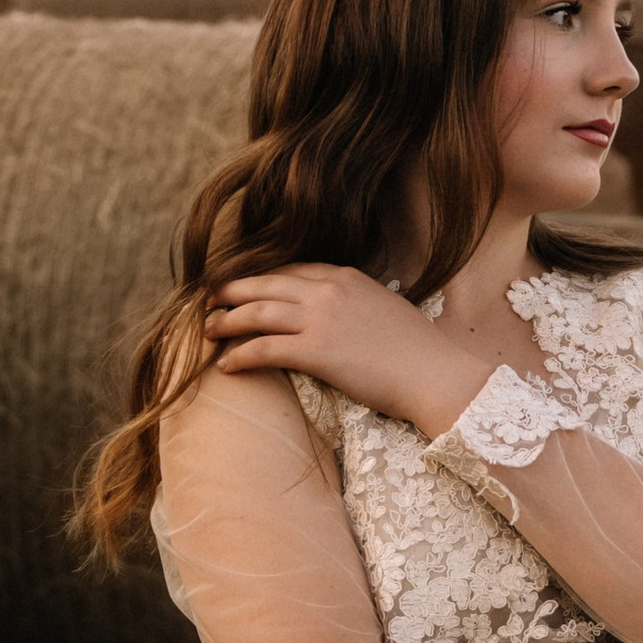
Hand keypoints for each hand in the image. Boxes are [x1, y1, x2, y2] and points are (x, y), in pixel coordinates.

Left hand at [206, 263, 494, 437]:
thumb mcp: (386, 310)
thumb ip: (358, 303)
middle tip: (209, 300)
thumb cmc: (418, 351)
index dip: (261, 277)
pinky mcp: (317, 351)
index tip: (242, 285)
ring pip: (257, 312)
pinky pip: (265, 348)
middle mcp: (329, 290)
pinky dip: (240, 355)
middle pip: (266, 283)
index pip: (291, 270)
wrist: (435, 373)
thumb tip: (346, 313)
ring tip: (207, 330)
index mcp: (346, 277)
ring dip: (226, 320)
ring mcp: (322, 318)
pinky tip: (224, 365)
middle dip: (233, 290)